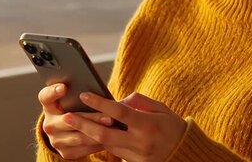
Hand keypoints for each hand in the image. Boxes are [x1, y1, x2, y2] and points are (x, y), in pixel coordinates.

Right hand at [38, 83, 114, 158]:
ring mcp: (55, 140)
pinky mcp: (65, 152)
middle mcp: (49, 124)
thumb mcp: (77, 99)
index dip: (53, 92)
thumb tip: (110, 91)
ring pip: (79, 136)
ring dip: (98, 131)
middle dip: (91, 117)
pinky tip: (111, 137)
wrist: (71, 132)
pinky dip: (98, 143)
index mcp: (49, 105)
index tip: (64, 87)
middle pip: (69, 119)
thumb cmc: (78, 108)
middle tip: (109, 114)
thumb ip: (84, 92)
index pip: (45, 96)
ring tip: (113, 125)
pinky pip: (84, 148)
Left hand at [64, 92, 186, 161]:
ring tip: (73, 124)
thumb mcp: (160, 107)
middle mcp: (140, 142)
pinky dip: (103, 143)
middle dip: (84, 124)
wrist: (185, 153)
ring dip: (89, 134)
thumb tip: (118, 100)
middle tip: (67, 116)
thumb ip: (138, 101)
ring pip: (106, 145)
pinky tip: (90, 134)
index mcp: (147, 124)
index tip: (84, 95)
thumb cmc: (172, 126)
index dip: (99, 103)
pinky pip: (114, 152)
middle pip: (105, 133)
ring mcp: (136, 156)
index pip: (118, 112)